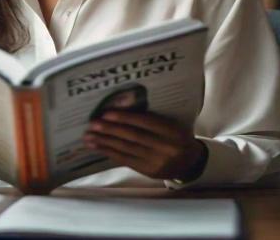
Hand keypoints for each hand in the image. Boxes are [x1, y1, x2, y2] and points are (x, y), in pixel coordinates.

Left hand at [84, 111, 206, 181]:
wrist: (190, 163)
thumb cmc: (177, 137)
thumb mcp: (172, 124)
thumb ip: (153, 118)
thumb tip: (122, 107)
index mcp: (173, 131)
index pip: (146, 123)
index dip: (125, 118)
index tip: (107, 113)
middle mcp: (166, 147)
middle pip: (134, 137)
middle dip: (110, 130)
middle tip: (93, 124)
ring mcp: (157, 162)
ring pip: (127, 150)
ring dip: (105, 143)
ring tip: (89, 137)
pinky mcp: (149, 172)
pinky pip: (127, 161)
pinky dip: (111, 153)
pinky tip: (99, 148)